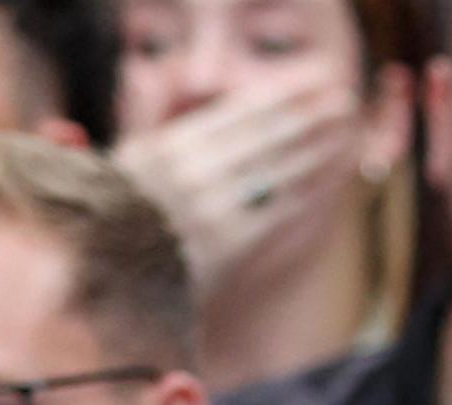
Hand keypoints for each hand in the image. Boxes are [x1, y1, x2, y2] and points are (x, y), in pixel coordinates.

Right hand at [114, 77, 364, 290]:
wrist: (102, 280)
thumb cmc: (119, 221)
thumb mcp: (132, 163)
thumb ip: (175, 132)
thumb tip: (212, 97)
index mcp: (167, 145)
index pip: (238, 111)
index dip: (283, 92)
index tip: (313, 77)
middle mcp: (189, 171)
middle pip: (266, 133)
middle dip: (310, 112)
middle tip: (344, 97)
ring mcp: (212, 207)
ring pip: (280, 167)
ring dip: (320, 145)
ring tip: (348, 128)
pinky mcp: (230, 244)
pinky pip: (282, 208)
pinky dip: (313, 186)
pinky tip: (336, 172)